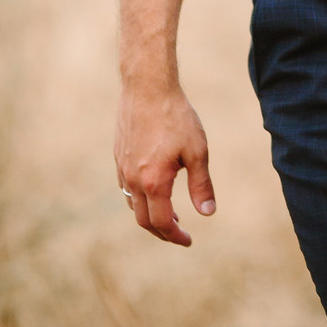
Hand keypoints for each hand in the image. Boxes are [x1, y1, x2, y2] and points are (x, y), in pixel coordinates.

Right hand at [115, 82, 215, 245]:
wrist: (147, 87)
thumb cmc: (176, 117)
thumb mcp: (197, 151)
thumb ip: (201, 185)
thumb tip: (208, 213)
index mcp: (154, 182)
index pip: (162, 223)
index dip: (175, 236)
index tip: (188, 240)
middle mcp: (133, 180)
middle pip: (143, 220)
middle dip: (161, 231)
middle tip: (178, 231)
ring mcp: (122, 168)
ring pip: (132, 203)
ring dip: (149, 214)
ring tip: (168, 212)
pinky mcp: (118, 155)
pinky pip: (125, 186)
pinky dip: (139, 196)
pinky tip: (153, 186)